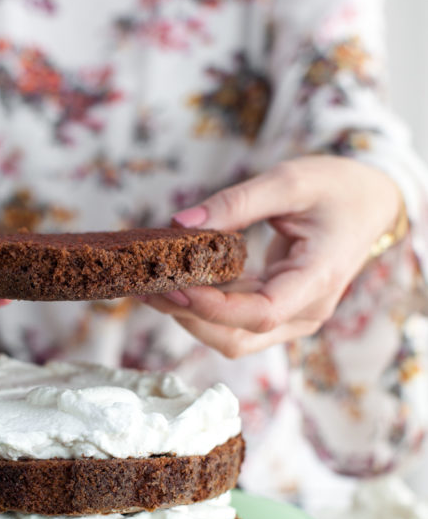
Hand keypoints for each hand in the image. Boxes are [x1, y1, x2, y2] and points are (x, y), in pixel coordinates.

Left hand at [141, 155, 403, 357]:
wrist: (371, 205)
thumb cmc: (337, 189)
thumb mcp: (290, 181)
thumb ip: (236, 201)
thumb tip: (179, 223)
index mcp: (319, 280)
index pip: (261, 312)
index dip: (213, 307)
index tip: (174, 285)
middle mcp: (306, 311)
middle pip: (238, 336)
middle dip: (188, 316)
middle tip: (147, 284)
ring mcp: (292, 318)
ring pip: (232, 337)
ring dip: (190, 316)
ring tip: (152, 284)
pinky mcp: (278, 312)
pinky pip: (234, 321)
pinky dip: (202, 306)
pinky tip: (174, 282)